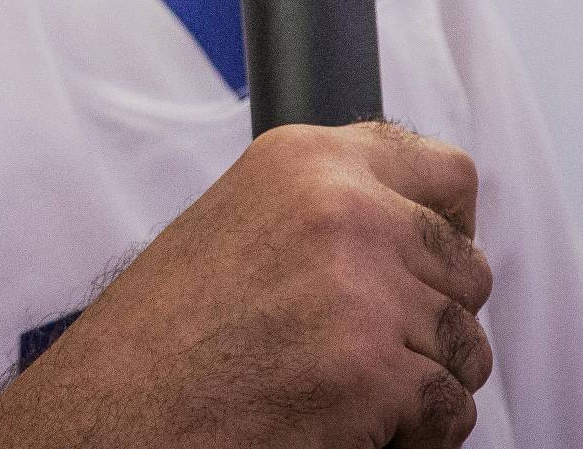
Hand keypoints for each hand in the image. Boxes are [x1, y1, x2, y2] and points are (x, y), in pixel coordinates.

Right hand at [0, 121, 493, 448]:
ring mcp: (362, 289)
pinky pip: (450, 408)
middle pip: (468, 268)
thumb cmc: (163, 339)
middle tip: (364, 349)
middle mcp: (342, 208)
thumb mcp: (239, 225)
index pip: (446, 175)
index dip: (447, 229)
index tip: (426, 265)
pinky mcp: (374, 371)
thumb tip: (421, 233)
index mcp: (304, 162)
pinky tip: (349, 426)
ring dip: (425, 380)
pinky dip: (416, 435)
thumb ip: (329, 210)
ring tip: (345, 390)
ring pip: (466, 345)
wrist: (115, 415)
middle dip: (433, 318)